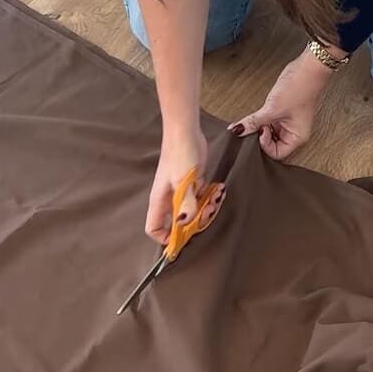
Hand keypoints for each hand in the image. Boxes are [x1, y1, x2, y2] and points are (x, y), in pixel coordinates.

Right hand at [146, 126, 222, 245]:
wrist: (186, 133)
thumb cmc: (180, 155)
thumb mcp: (184, 182)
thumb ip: (185, 203)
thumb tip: (184, 223)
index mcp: (160, 201)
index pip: (154, 228)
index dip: (166, 238)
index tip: (183, 237)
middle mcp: (169, 200)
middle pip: (179, 224)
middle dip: (196, 222)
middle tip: (208, 210)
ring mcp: (181, 192)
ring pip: (193, 212)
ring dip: (207, 208)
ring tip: (216, 197)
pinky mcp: (193, 185)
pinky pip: (201, 199)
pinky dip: (211, 197)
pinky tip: (218, 189)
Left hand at [229, 49, 334, 160]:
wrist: (306, 68)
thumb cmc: (298, 89)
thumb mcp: (272, 109)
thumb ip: (253, 122)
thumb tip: (237, 130)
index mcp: (297, 137)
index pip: (277, 154)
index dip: (265, 145)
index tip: (260, 130)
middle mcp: (294, 133)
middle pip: (272, 146)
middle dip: (261, 138)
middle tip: (256, 125)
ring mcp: (289, 123)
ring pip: (269, 134)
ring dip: (260, 128)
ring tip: (258, 118)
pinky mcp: (283, 114)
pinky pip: (270, 123)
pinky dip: (262, 121)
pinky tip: (258, 115)